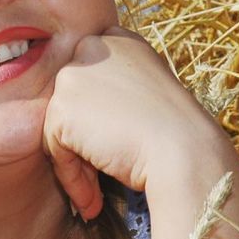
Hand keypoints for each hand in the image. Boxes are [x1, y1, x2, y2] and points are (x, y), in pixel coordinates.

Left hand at [43, 27, 230, 218]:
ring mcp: (73, 74)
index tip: (116, 146)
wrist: (184, 151)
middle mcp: (92, 47)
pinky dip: (71, 177)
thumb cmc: (177, 133)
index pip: (91, 78)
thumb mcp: (148, 96)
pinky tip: (93, 199)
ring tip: (97, 196)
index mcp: (118, 40)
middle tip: (101, 180)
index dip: (98, 118)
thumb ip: (117, 91)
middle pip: (72, 102)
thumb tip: (84, 118)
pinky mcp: (60, 106)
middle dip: (83, 142)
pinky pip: (54, 148)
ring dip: (77, 164)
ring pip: (60, 126)